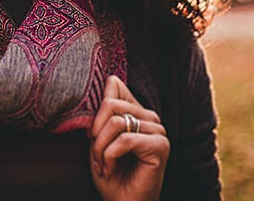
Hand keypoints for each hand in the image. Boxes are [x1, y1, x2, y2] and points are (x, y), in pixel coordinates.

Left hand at [90, 75, 169, 200]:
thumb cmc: (110, 174)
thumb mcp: (99, 138)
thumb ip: (103, 111)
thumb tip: (108, 79)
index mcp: (137, 112)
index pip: (115, 85)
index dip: (96, 109)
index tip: (92, 135)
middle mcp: (151, 118)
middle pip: (111, 103)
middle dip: (96, 133)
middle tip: (96, 156)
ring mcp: (158, 131)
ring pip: (116, 122)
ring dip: (100, 148)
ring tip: (102, 165)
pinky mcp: (160, 146)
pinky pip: (125, 140)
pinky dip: (109, 156)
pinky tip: (109, 170)